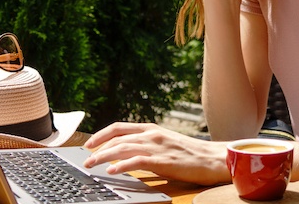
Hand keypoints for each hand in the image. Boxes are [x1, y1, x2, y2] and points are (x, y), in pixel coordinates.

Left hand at [82, 122, 229, 185]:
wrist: (212, 158)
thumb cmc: (190, 153)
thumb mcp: (165, 142)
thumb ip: (147, 143)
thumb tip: (125, 151)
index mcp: (151, 129)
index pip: (119, 127)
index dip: (101, 134)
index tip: (89, 143)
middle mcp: (152, 134)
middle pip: (117, 138)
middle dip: (98, 148)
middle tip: (85, 159)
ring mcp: (157, 146)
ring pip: (123, 148)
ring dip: (104, 156)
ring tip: (92, 165)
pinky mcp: (163, 160)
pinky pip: (138, 161)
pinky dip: (122, 165)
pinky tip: (112, 171)